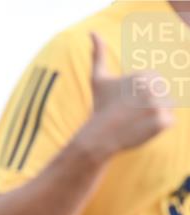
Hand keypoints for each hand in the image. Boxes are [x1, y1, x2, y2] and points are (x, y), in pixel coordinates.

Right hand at [84, 32, 172, 156]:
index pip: (154, 85)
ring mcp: (160, 105)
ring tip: (134, 121)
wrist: (98, 136)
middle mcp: (154, 88)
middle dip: (148, 105)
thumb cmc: (99, 107)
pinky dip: (155, 128)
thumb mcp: (98, 78)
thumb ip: (98, 54)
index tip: (125, 103)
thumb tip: (93, 33)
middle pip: (162, 95)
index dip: (140, 96)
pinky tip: (140, 128)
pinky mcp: (163, 122)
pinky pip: (167, 122)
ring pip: (165, 108)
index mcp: (145, 75)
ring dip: (152, 116)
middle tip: (129, 114)